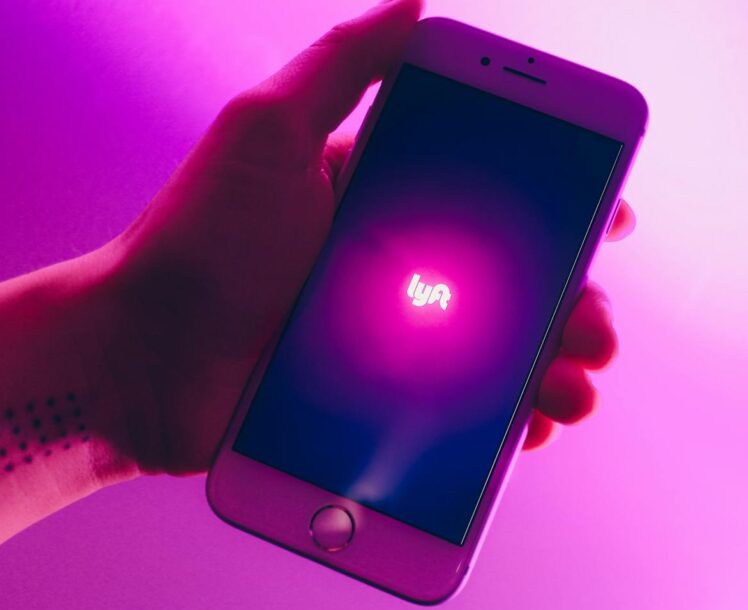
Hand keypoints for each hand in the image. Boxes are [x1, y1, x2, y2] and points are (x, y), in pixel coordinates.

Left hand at [100, 0, 634, 473]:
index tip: (610, 217)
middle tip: (597, 326)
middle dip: (578, 302)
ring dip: (558, 368)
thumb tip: (417, 1)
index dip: (564, 203)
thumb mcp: (266, 130)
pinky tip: (529, 429)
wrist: (138, 359)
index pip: (498, 194)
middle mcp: (402, 269)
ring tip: (575, 388)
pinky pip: (465, 417)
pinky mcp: (380, 408)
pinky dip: (509, 426)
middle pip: (519, 283)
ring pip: (505, 354)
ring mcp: (395, 344)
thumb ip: (343, 65)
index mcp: (389, 198)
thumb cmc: (195, 238)